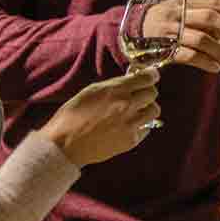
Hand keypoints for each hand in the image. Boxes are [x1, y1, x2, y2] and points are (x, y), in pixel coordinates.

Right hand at [39, 67, 161, 165]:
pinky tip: (129, 125)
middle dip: (147, 91)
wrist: (65, 145)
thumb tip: (130, 81)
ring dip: (147, 108)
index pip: (148, 78)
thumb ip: (114, 85)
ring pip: (154, 111)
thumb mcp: (91, 91)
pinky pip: (147, 128)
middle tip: (139, 94)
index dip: (150, 75)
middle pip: (153, 93)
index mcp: (117, 90)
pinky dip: (141, 125)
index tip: (150, 76)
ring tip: (135, 111)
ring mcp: (131, 124)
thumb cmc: (72, 116)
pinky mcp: (131, 140)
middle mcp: (127, 106)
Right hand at [144, 0, 219, 73]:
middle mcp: (179, 14)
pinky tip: (215, 68)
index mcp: (185, 2)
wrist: (128, 30)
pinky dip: (204, 62)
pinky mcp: (164, 49)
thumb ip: (199, 13)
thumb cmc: (160, 20)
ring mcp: (171, 32)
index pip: (214, 2)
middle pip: (211, 19)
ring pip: (202, 39)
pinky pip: (188, 55)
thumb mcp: (178, 9)